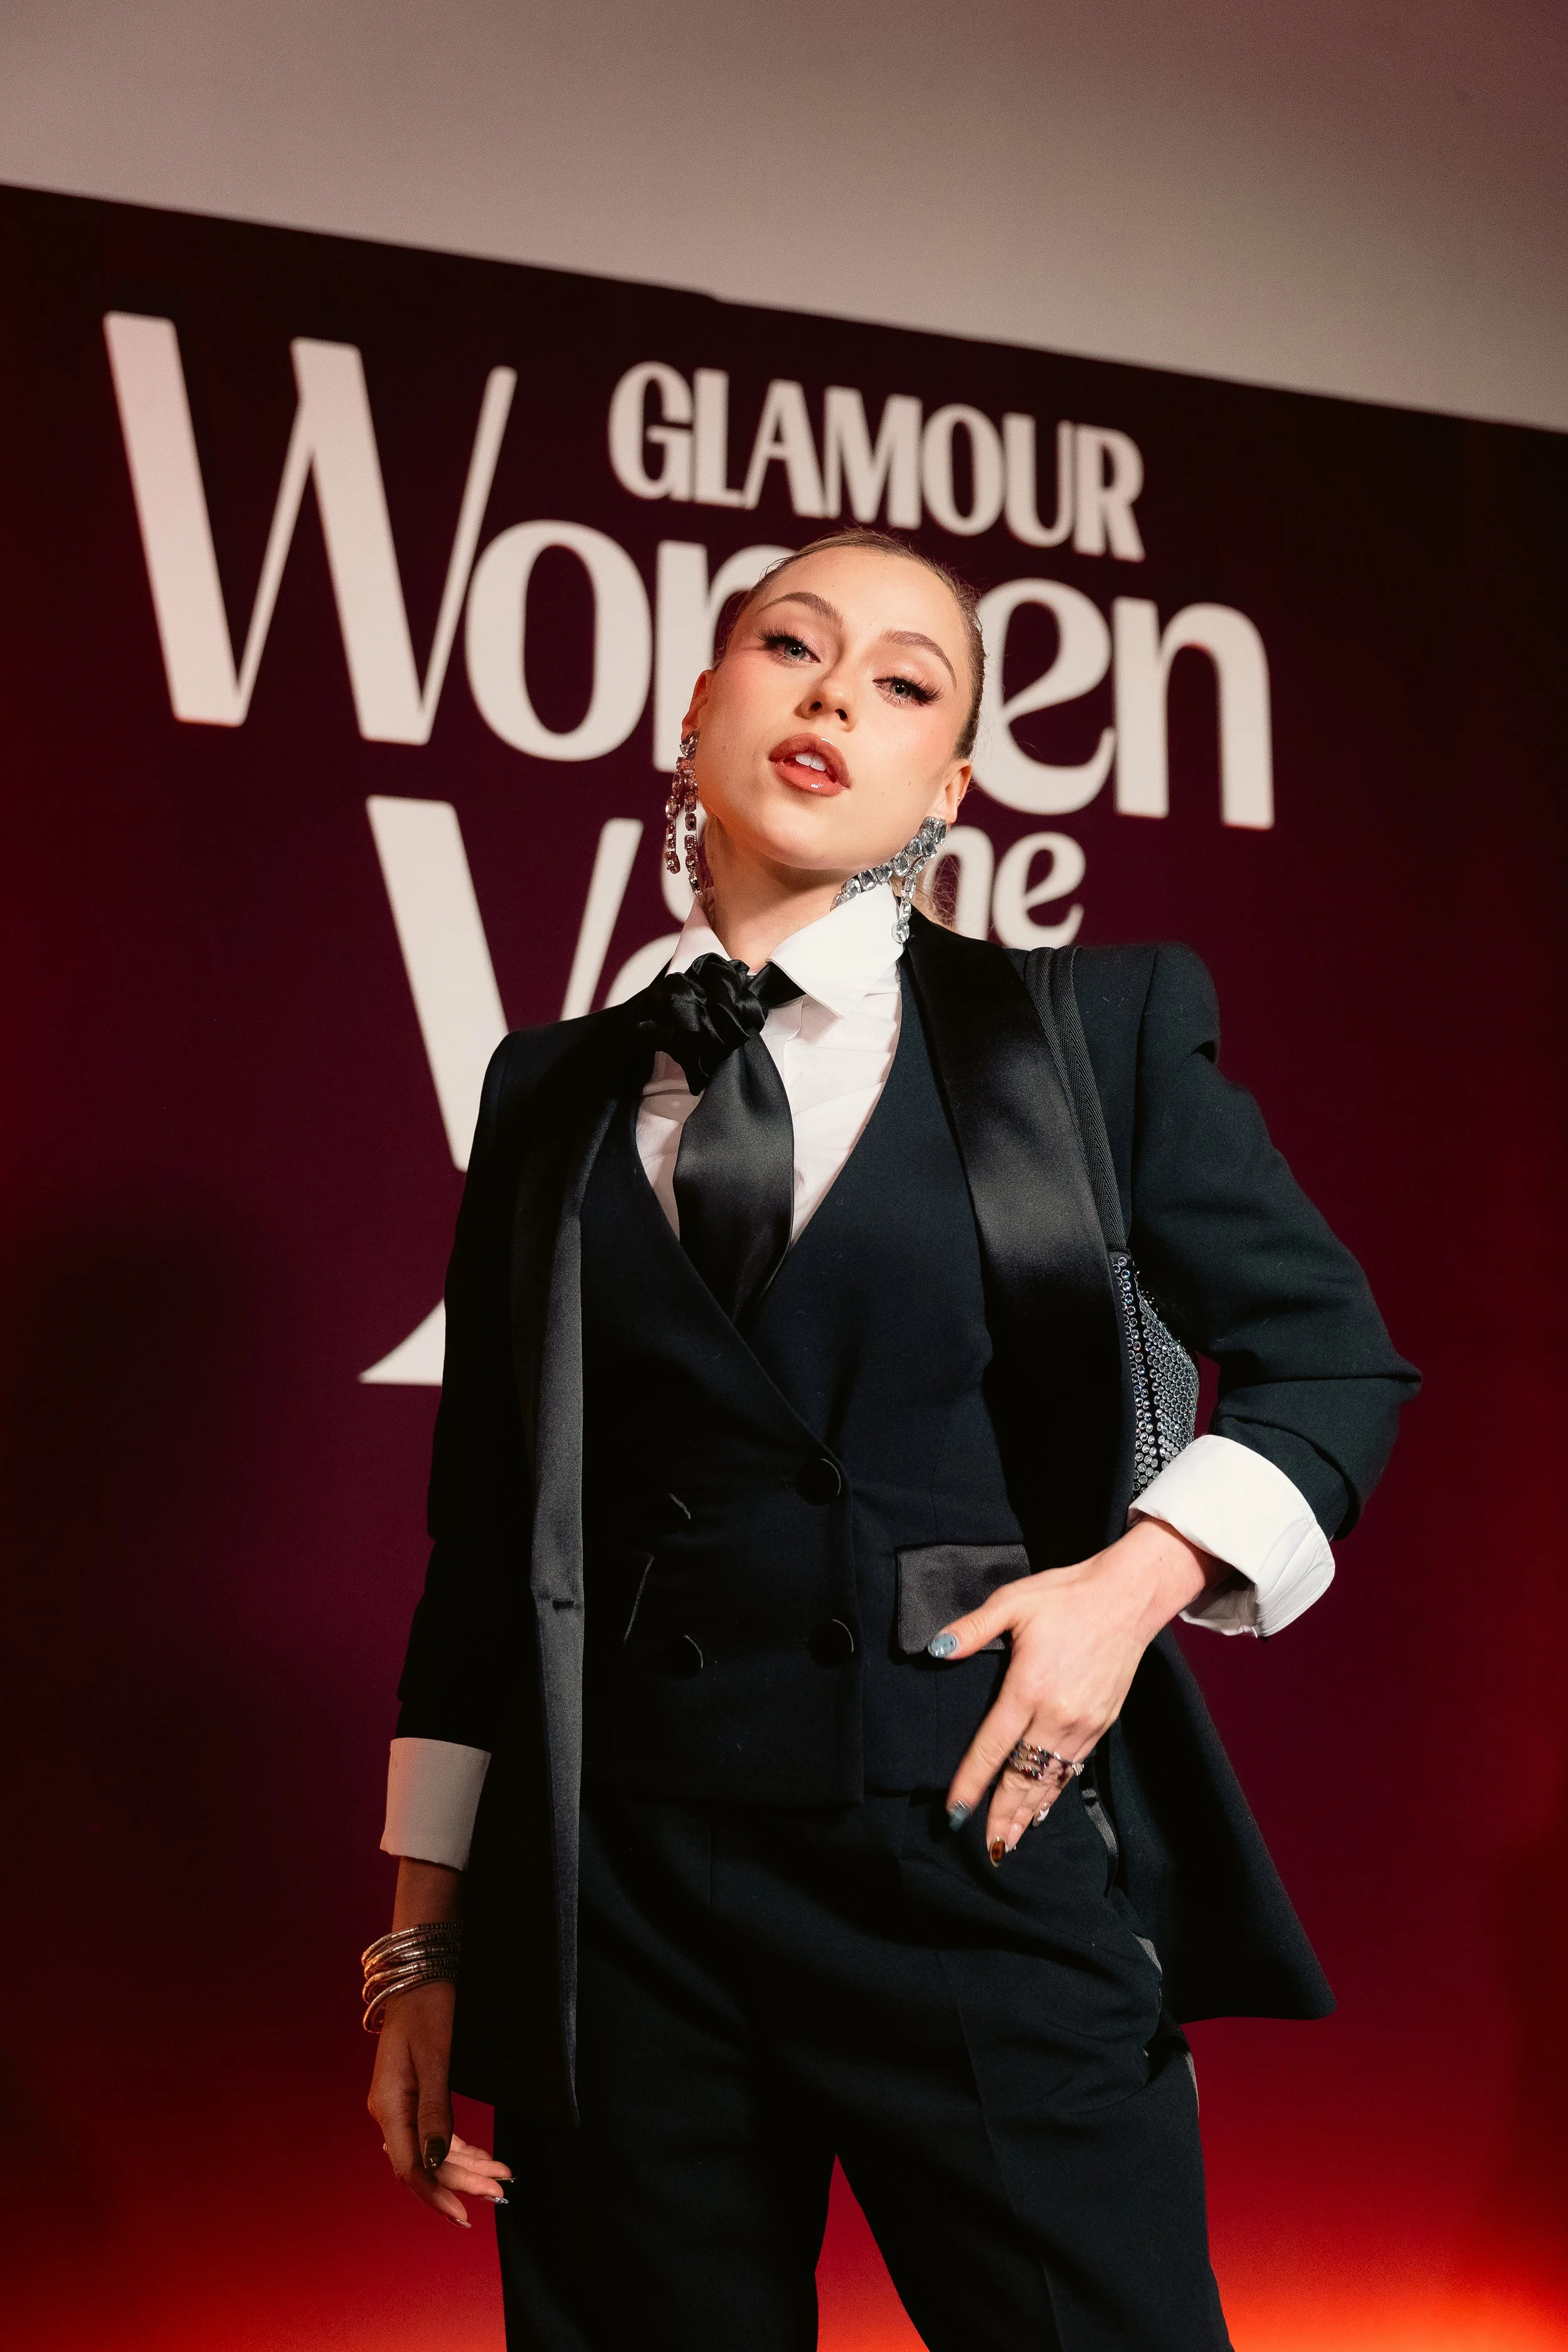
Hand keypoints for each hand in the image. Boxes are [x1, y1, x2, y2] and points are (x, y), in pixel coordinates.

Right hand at [366, 1979, 511, 2227]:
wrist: (419, 1974)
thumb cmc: (428, 2007)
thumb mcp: (436, 2057)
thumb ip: (435, 2110)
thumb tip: (434, 2162)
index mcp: (388, 2105)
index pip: (410, 2167)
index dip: (436, 2194)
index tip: (463, 2215)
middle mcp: (389, 2111)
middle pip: (425, 2163)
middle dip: (462, 2181)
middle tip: (499, 2194)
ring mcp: (399, 2105)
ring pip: (432, 2151)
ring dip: (466, 2167)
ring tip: (501, 2180)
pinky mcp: (412, 2097)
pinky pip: (434, 2134)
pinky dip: (459, 2148)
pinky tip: (483, 2158)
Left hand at [936, 1517, 1221, 1861]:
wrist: (1127, 1597)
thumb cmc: (1066, 1596)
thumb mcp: (1013, 1601)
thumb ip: (972, 1629)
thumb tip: (935, 1650)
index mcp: (1030, 1687)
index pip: (994, 1747)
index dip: (972, 1782)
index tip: (955, 1812)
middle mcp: (1058, 1714)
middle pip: (1024, 1776)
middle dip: (1002, 1814)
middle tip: (986, 1847)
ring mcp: (1085, 1722)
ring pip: (1051, 1778)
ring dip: (1028, 1811)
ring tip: (1010, 1840)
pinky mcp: (1103, 1722)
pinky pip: (1074, 1767)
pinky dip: (1056, 1791)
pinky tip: (1042, 1806)